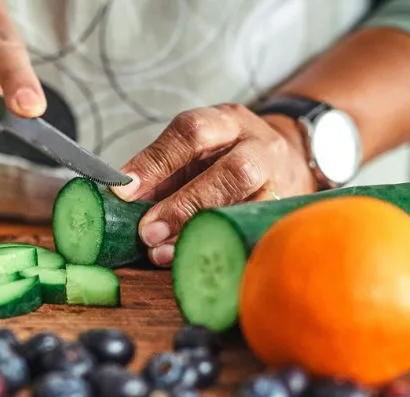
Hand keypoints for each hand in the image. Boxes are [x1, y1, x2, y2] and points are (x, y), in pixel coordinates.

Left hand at [111, 104, 317, 265]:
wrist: (289, 161)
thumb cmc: (226, 159)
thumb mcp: (196, 152)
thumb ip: (161, 173)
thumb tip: (121, 201)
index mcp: (228, 123)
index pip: (191, 132)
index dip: (155, 162)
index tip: (124, 191)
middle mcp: (259, 147)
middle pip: (231, 171)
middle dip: (184, 204)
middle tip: (147, 231)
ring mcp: (279, 182)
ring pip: (246, 205)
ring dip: (199, 231)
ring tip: (163, 252)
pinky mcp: (283, 213)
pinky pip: (251, 233)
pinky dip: (218, 248)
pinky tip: (193, 260)